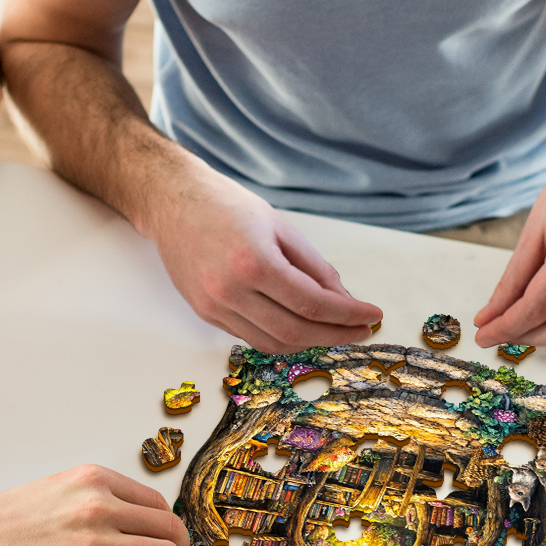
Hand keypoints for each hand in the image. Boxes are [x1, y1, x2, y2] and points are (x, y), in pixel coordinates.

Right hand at [0, 465, 191, 545]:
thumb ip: (95, 497)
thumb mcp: (59, 489)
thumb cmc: (6, 520)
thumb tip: (129, 519)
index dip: (167, 523)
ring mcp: (93, 543)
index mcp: (95, 481)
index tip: (167, 538)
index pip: (154, 501)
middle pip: (166, 525)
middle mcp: (100, 506)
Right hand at [145, 163, 380, 352]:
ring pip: (273, 343)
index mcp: (254, 262)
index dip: (348, 315)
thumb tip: (343, 299)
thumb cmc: (227, 206)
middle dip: (335, 335)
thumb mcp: (281, 227)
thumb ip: (314, 267)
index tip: (372, 316)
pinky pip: (251, 337)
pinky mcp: (205, 313)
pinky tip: (301, 328)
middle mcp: (230, 291)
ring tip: (334, 331)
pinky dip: (281, 338)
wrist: (173, 203)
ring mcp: (214, 306)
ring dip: (310, 342)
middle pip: (296, 331)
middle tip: (360, 330)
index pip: (313, 304)